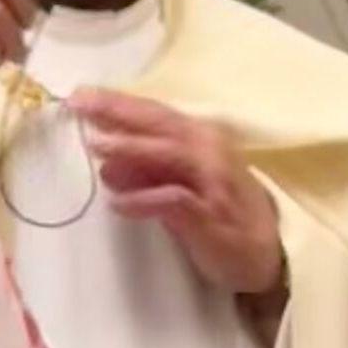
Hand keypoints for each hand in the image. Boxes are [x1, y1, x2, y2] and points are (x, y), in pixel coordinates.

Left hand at [73, 92, 289, 299]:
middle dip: (119, 111)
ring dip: (131, 148)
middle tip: (80, 104)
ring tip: (95, 145)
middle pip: (160, 124)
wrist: (267, 252)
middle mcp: (209, 150)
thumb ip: (147, 172)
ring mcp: (212, 181)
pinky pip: (174, 200)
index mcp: (201, 136)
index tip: (82, 95)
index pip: (156, 113)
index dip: (119, 102)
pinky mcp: (210, 216)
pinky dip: (144, 199)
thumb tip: (106, 164)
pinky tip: (117, 203)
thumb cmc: (224, 212)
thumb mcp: (183, 185)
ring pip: (169, 154)